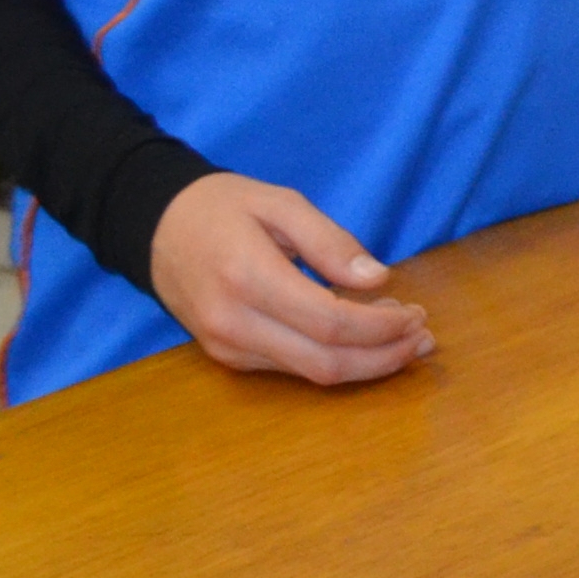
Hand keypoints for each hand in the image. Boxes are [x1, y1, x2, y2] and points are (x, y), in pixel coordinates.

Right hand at [148, 174, 432, 385]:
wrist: (154, 228)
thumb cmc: (222, 207)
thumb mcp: (280, 202)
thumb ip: (330, 241)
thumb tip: (378, 279)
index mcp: (248, 278)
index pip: (331, 322)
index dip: (383, 327)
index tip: (416, 313)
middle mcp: (233, 323)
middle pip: (326, 363)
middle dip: (385, 357)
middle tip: (424, 336)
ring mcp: (227, 346)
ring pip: (311, 374)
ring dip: (367, 364)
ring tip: (406, 339)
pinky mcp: (227, 356)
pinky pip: (292, 368)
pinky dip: (335, 359)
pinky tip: (362, 339)